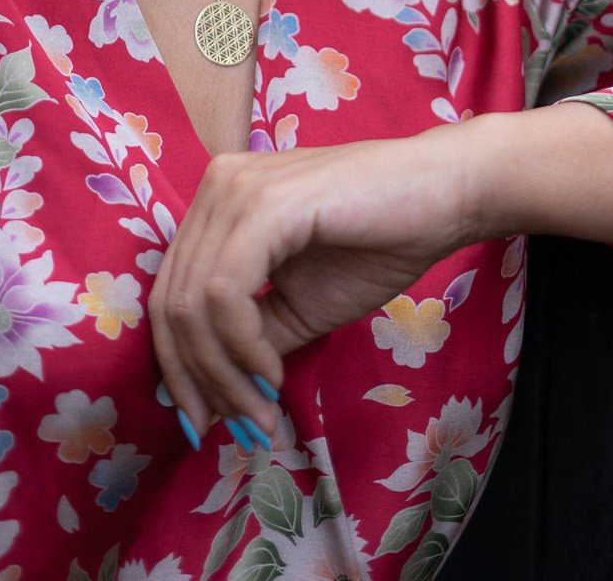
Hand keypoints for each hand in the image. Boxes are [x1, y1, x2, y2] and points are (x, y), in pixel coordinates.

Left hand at [147, 124, 474, 444]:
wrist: (443, 198)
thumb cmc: (378, 244)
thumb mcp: (297, 305)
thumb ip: (249, 338)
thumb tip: (207, 402)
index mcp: (217, 202)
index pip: (169, 292)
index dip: (178, 367)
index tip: (206, 423)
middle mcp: (216, 185)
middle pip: (172, 302)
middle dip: (199, 380)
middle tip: (239, 428)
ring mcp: (238, 188)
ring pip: (194, 303)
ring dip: (224, 375)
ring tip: (261, 410)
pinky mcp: (267, 203)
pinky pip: (226, 292)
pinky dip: (243, 347)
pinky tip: (273, 372)